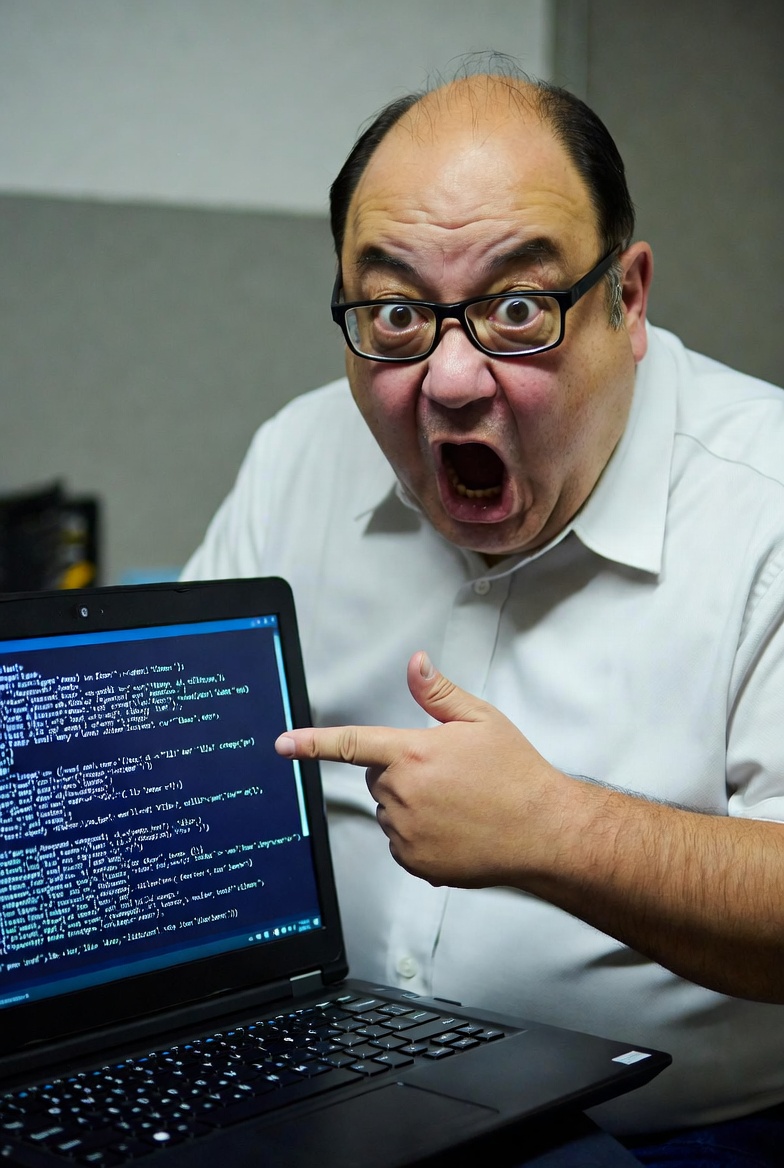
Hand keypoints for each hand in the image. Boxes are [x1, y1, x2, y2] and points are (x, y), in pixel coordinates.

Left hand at [275, 651, 564, 886]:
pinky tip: (455, 828)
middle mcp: (403, 794)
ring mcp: (407, 832)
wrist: (544, 831)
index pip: (351, 744)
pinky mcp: (415, 862)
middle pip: (378, 776)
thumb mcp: (482, 720)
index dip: (311, 743)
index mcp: (413, 754)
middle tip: (447, 774)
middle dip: (402, 771)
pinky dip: (419, 835)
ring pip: (389, 810)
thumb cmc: (516, 775)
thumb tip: (415, 664)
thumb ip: (439, 693)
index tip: (282, 744)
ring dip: (409, 804)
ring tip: (457, 804)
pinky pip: (401, 842)